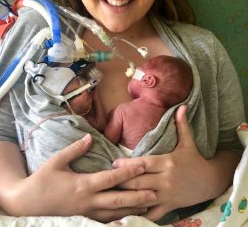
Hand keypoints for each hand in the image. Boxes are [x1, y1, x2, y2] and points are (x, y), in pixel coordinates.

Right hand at [11, 134, 156, 221]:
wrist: (27, 203)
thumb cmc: (42, 179)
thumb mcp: (57, 161)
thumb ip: (75, 149)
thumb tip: (90, 137)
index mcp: (83, 184)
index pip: (111, 178)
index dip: (128, 172)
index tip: (142, 166)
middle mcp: (88, 200)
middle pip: (118, 199)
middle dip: (138, 196)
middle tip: (155, 192)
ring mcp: (87, 213)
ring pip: (114, 212)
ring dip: (132, 208)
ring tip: (149, 205)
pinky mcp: (84, 219)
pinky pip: (105, 220)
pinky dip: (119, 218)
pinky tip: (129, 215)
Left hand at [112, 105, 215, 221]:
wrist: (210, 181)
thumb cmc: (195, 159)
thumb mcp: (188, 142)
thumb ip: (181, 124)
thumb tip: (182, 105)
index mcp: (168, 162)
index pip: (143, 164)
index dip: (127, 164)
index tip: (114, 163)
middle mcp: (166, 179)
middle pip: (138, 181)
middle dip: (121, 181)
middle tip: (107, 178)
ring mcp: (167, 194)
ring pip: (142, 198)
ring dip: (127, 198)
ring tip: (111, 194)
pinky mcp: (169, 206)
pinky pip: (152, 213)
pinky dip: (140, 213)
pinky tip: (128, 211)